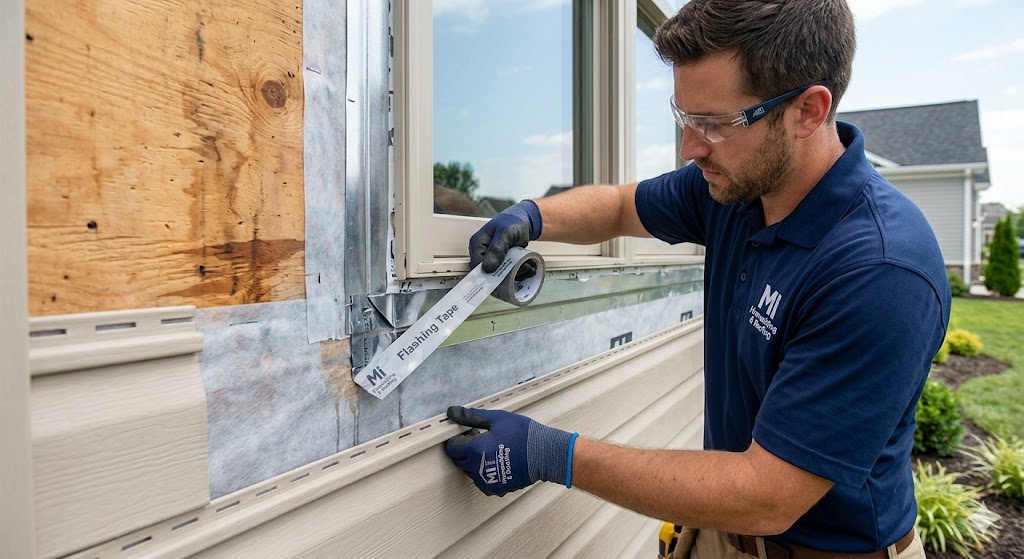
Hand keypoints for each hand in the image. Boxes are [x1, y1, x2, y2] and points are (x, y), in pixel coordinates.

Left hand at [444, 406, 577, 495]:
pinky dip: (486, 473)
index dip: (458, 439)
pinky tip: (498, 462)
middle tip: (482, 440)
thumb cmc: (523, 434)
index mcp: (475, 449)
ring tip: (493, 450)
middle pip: (459, 460)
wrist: (545, 454)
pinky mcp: (496, 488)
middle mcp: (477, 468)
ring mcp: (486, 480)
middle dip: (465, 450)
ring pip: (470, 471)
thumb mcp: (497, 419)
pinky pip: (483, 481)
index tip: (470, 433)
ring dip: (475, 461)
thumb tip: (452, 412)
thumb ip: (472, 417)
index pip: (451, 448)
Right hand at [469, 200, 542, 275]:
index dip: (489, 275)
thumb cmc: (511, 222)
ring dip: (517, 274)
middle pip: (490, 274)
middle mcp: (483, 254)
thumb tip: (487, 268)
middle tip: (525, 268)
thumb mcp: (506, 233)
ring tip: (529, 267)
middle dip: (508, 275)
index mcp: (477, 245)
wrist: (522, 221)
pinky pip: (509, 274)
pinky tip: (529, 267)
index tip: (506, 277)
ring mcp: (493, 260)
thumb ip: (497, 249)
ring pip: (501, 276)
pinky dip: (520, 273)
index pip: (477, 266)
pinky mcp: (502, 264)